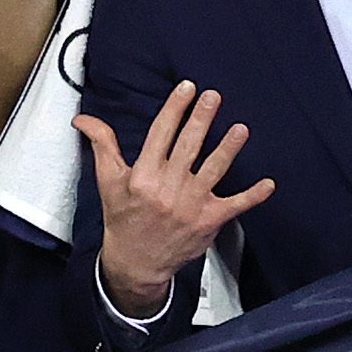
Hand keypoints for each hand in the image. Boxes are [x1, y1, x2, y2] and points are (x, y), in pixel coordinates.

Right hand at [82, 83, 276, 315]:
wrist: (137, 263)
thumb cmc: (123, 218)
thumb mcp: (108, 181)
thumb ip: (102, 145)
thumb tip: (83, 118)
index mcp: (143, 176)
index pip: (160, 134)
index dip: (174, 109)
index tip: (186, 88)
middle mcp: (168, 189)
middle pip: (188, 147)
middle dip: (201, 119)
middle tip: (213, 96)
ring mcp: (191, 205)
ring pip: (214, 170)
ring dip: (229, 149)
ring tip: (241, 129)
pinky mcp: (209, 221)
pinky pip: (235, 205)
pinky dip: (253, 196)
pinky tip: (269, 184)